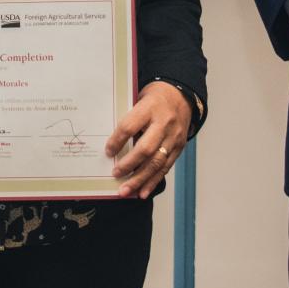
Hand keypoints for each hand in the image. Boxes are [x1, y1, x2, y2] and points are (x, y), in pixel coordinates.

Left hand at [105, 82, 191, 199]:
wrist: (181, 95)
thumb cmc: (154, 98)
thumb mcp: (139, 98)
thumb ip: (129, 118)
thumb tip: (111, 141)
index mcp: (149, 108)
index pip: (130, 126)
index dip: (117, 141)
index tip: (108, 151)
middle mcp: (163, 124)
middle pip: (146, 148)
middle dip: (129, 164)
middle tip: (115, 174)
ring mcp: (173, 137)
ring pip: (156, 162)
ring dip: (140, 179)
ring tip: (125, 190)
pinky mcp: (179, 148)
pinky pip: (166, 167)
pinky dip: (153, 181)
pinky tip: (142, 192)